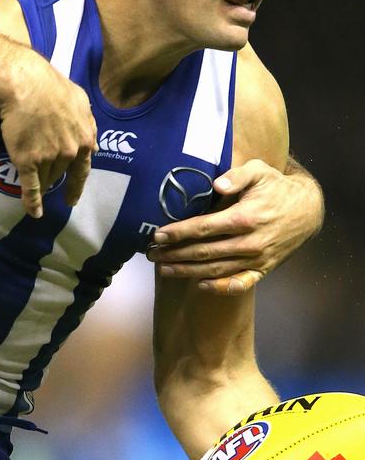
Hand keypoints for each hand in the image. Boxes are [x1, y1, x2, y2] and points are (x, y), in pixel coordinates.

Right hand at [0, 52, 96, 218]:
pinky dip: (32, 202)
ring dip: (41, 184)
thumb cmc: (52, 86)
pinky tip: (33, 213)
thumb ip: (88, 122)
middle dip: (55, 178)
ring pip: (46, 178)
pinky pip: (31, 187)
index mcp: (84, 138)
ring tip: (35, 189)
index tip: (72, 198)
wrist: (25, 84)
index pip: (82, 169)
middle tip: (47, 184)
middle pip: (61, 173)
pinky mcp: (28, 161)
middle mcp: (70, 152)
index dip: (76, 185)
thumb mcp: (80, 101)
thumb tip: (94, 143)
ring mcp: (49, 157)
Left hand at [148, 158, 323, 293]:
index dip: (179, 233)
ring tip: (164, 270)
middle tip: (151, 255)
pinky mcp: (264, 269)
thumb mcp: (260, 171)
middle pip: (205, 252)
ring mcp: (257, 259)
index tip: (157, 235)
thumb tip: (217, 183)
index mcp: (245, 218)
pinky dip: (220, 288)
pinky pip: (241, 283)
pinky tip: (200, 285)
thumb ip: (237, 175)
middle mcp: (250, 242)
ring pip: (217, 269)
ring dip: (188, 271)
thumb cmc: (276, 187)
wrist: (308, 210)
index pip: (204, 228)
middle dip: (175, 254)